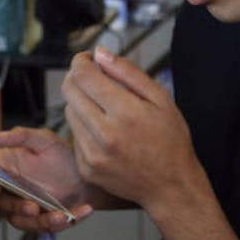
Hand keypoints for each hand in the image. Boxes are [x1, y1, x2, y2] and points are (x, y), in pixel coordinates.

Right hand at [0, 127, 93, 232]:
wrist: (86, 177)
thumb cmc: (63, 157)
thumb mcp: (45, 140)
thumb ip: (22, 135)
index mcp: (5, 168)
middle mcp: (10, 190)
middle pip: (1, 204)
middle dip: (17, 207)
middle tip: (33, 207)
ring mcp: (23, 208)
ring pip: (22, 221)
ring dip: (41, 222)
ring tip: (60, 216)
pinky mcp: (40, 221)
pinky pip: (45, 227)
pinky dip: (62, 223)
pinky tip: (75, 214)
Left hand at [62, 47, 208, 218]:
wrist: (171, 186)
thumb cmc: (171, 140)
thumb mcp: (161, 98)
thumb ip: (128, 72)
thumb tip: (99, 53)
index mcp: (125, 113)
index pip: (84, 75)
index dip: (82, 61)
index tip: (88, 59)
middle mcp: (104, 135)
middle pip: (69, 90)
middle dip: (77, 77)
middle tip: (92, 77)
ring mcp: (92, 154)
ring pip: (69, 111)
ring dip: (81, 102)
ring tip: (104, 107)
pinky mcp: (86, 167)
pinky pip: (74, 135)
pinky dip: (85, 127)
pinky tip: (106, 131)